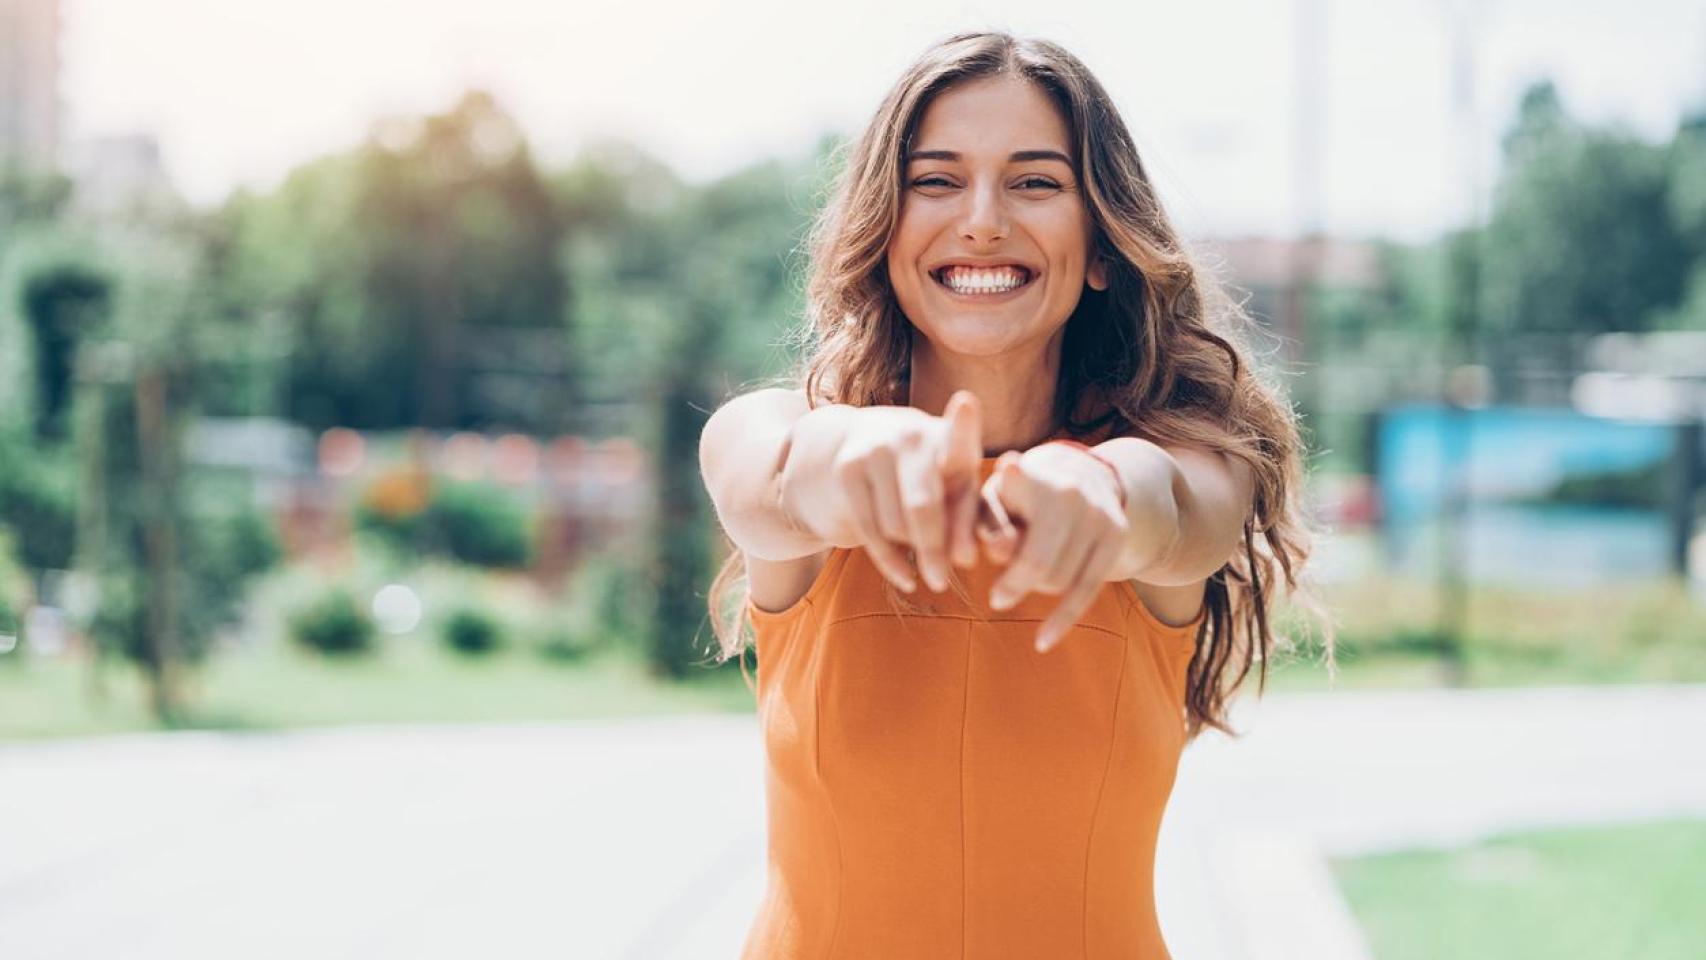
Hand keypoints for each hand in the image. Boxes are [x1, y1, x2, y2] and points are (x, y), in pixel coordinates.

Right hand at [822, 390, 985, 593]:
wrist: (864, 444)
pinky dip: (890, 562)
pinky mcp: (847, 469)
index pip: (957, 437)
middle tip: (941, 582)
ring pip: (896, 526)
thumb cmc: (931, 475)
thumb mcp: (958, 489)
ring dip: (913, 550)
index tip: (966, 404)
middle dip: (933, 550)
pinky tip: (906, 577)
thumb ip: (975, 521)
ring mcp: (875, 450)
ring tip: (924, 551)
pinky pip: (870, 531)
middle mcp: (911, 436)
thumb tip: (966, 558)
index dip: (962, 425)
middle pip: (922, 507)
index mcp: (948, 438)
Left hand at [979, 443, 1130, 652]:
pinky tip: (1042, 642)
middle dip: (1013, 585)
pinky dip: (1062, 620)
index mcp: (1031, 476)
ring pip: (1059, 580)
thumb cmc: (1020, 493)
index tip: (997, 543)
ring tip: (1024, 581)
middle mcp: (1070, 491)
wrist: (1084, 474)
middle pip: (1037, 562)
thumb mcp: (994, 499)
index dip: (1003, 519)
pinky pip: (1087, 590)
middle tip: (997, 596)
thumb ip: (987, 523)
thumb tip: (998, 550)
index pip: (1014, 502)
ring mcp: (1098, 513)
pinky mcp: (1117, 534)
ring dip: (1036, 589)